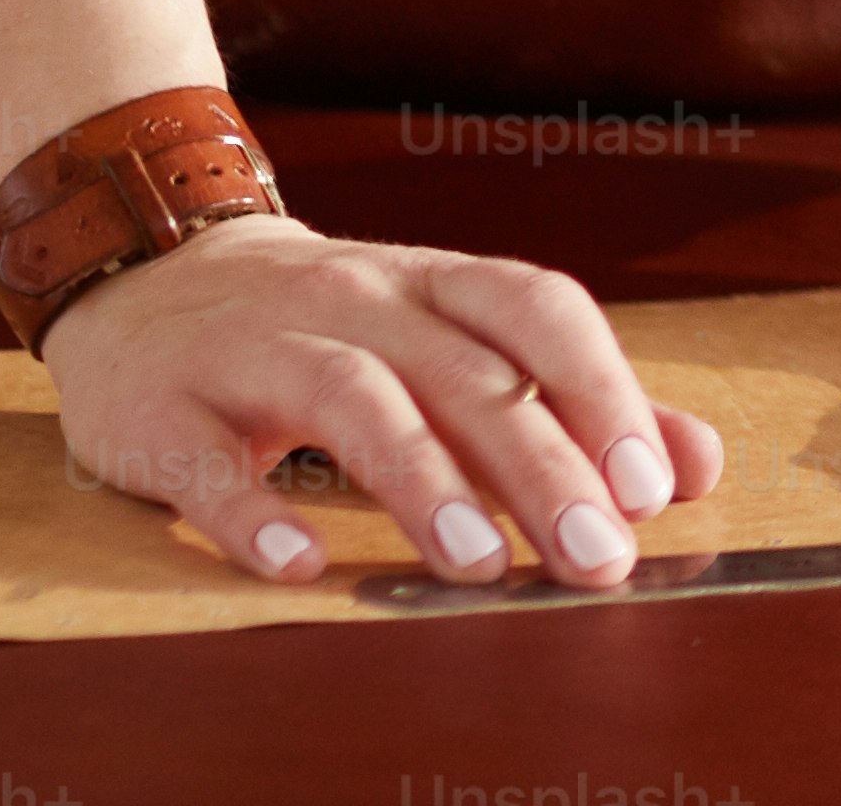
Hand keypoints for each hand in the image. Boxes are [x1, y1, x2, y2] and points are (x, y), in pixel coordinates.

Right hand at [39, 212, 725, 588]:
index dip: (602, 390)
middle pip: (463, 372)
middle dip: (542, 466)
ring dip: (423, 483)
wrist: (145, 274)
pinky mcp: (164, 410)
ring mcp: (254, 349)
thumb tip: (694, 465)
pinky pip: (208, 461)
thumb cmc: (332, 327)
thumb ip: (572, 403)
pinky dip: (255, 512)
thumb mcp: (449, 341)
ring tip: (480, 566)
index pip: (538, 312)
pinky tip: (303, 564)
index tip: (649, 487)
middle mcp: (354, 301)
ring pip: (353, 399)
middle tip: (596, 557)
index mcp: (434, 285)